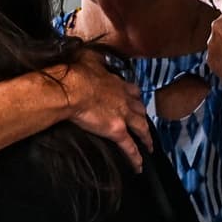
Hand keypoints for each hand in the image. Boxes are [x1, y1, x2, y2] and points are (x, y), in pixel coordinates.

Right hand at [57, 51, 150, 169]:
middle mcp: (125, 100)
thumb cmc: (77, 74)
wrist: (72, 89)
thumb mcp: (89, 59)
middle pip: (140, 110)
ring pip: (141, 128)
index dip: (135, 98)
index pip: (132, 91)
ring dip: (146, 138)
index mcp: (118, 84)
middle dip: (144, 118)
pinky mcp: (117, 131)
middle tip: (147, 127)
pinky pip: (129, 147)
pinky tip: (139, 166)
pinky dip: (135, 157)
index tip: (137, 101)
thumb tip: (97, 56)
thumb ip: (97, 59)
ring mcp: (123, 116)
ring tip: (149, 147)